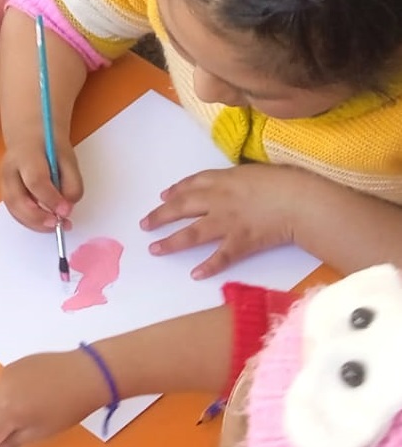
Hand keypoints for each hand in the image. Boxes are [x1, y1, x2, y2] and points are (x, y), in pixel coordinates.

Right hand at [0, 136, 82, 231]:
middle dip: (38, 217)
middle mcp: (8, 169)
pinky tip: (45, 222)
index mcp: (25, 154)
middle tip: (58, 225)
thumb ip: (72, 182)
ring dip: (34, 223)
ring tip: (56, 226)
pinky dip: (30, 221)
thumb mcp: (68, 157)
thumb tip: (67, 208)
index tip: (66, 211)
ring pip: (13, 209)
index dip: (50, 199)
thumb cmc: (49, 145)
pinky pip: (14, 211)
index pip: (35, 180)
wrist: (28, 135)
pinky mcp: (3, 191)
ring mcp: (2, 182)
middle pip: (17, 199)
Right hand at [0, 350, 109, 446]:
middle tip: (2, 443)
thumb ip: (13, 442)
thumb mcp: (41, 432)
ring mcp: (4, 376)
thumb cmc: (67, 409)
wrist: (84, 374)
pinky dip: (0, 400)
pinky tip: (21, 402)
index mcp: (8, 411)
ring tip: (15, 421)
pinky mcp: (11, 366)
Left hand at [140, 163, 304, 278]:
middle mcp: (219, 200)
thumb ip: (239, 179)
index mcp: (224, 180)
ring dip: (171, 242)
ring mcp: (227, 222)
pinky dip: (208, 266)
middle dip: (160, 216)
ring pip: (192, 233)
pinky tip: (195, 274)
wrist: (302, 201)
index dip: (175, 190)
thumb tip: (234, 183)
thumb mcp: (257, 172)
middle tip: (144, 224)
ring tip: (154, 249)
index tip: (163, 196)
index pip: (192, 184)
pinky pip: (221, 256)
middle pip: (182, 207)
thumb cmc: (286, 182)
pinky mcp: (240, 241)